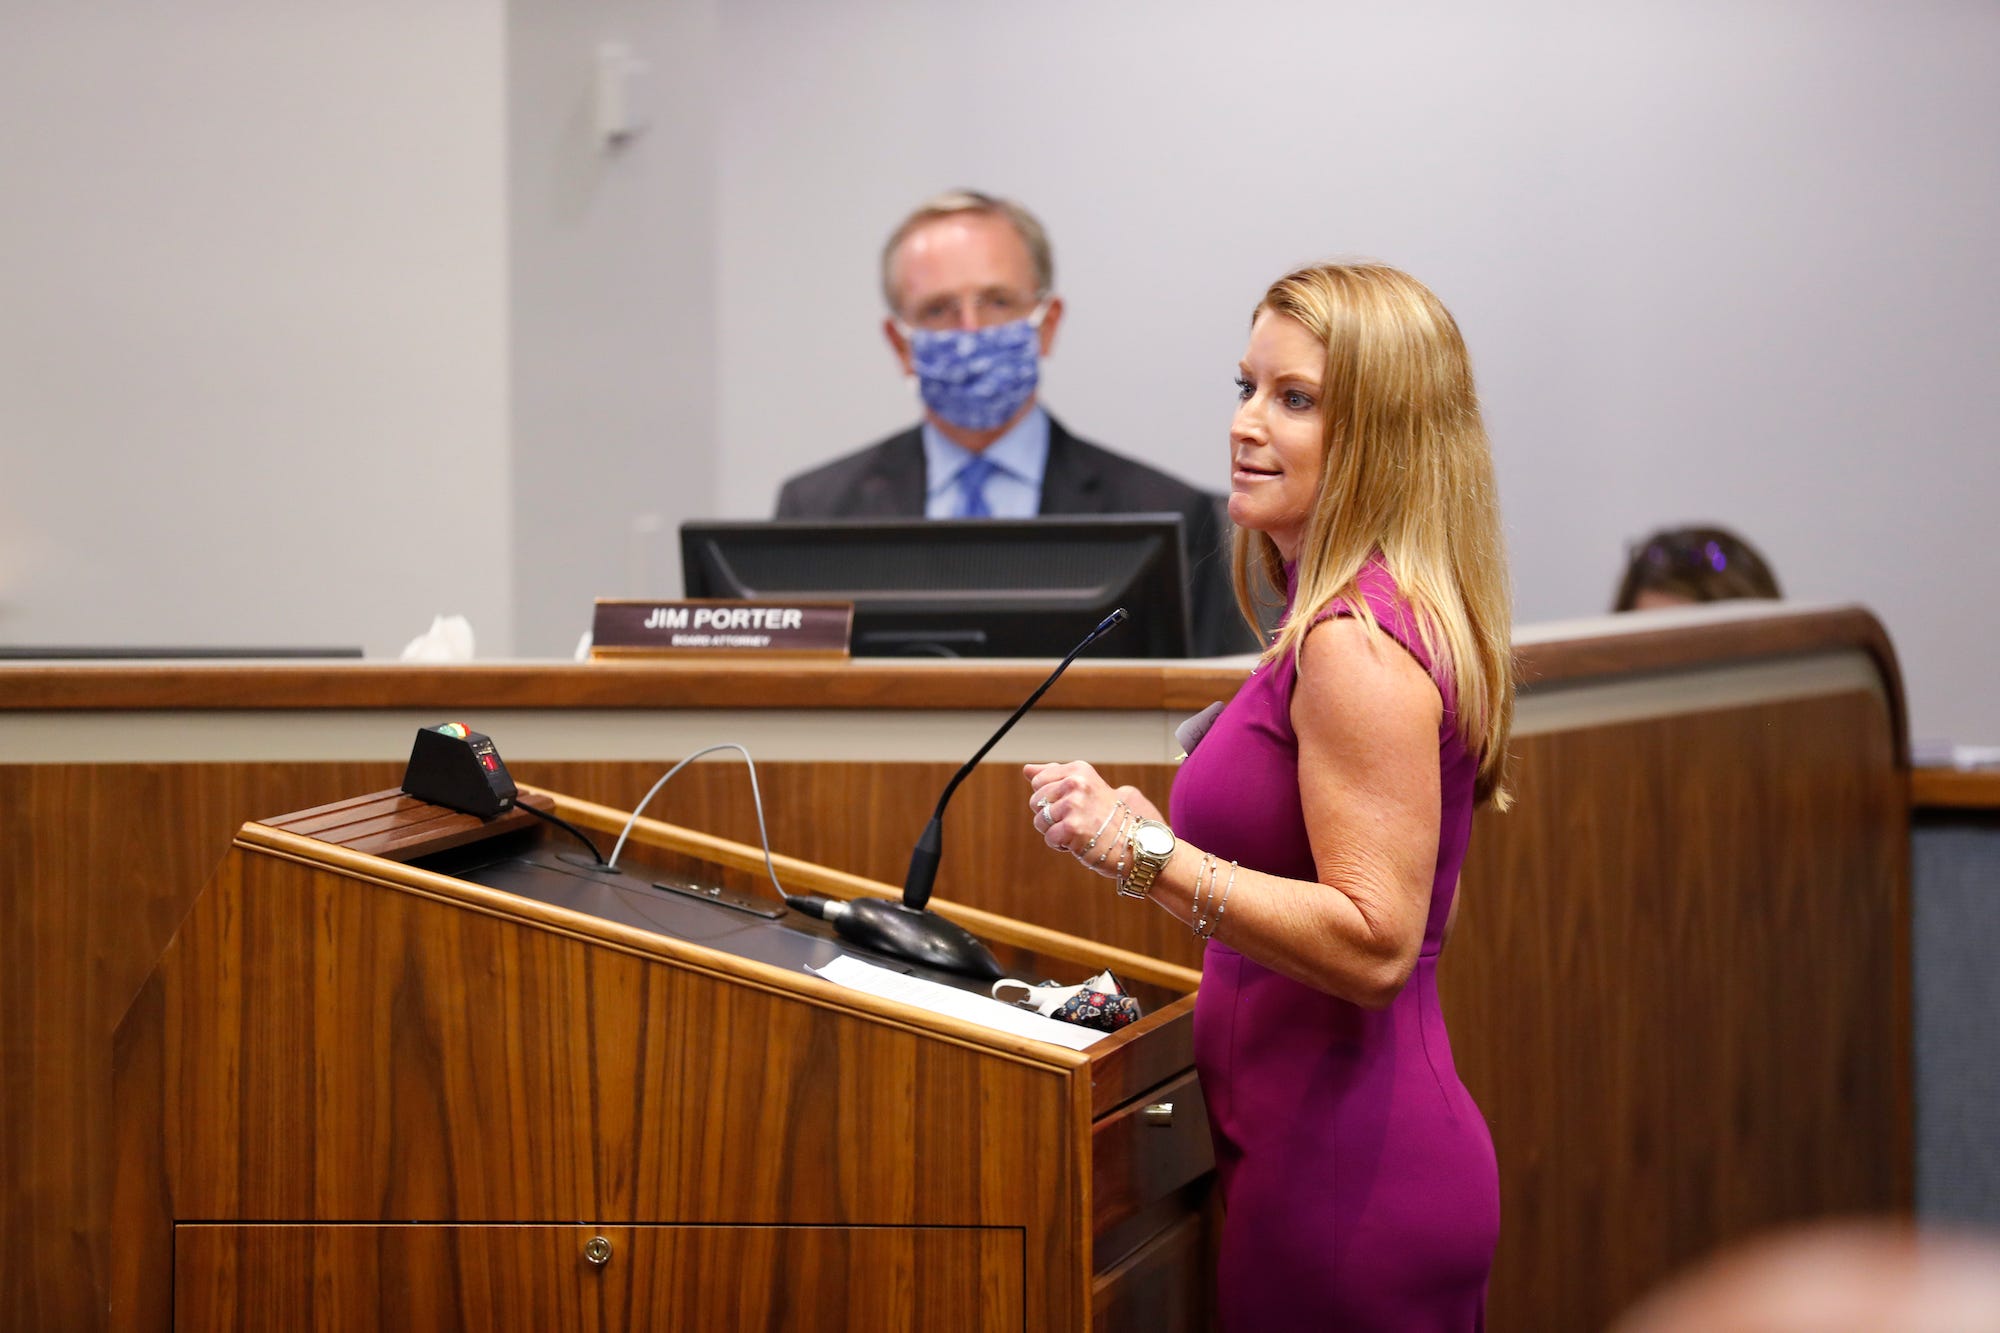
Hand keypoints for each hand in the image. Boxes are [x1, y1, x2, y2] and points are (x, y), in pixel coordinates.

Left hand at [1023, 761, 1162, 878]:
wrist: (1139, 842)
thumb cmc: (1113, 815)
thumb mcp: (1088, 785)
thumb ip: (1057, 775)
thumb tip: (1026, 770)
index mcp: (1079, 770)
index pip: (1038, 781)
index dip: (1051, 798)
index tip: (1074, 803)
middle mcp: (1076, 783)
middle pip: (1036, 801)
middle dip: (1052, 815)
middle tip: (1079, 819)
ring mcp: (1073, 806)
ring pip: (1040, 821)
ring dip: (1056, 831)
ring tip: (1081, 831)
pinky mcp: (1072, 829)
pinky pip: (1050, 838)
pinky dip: (1062, 845)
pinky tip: (1081, 842)